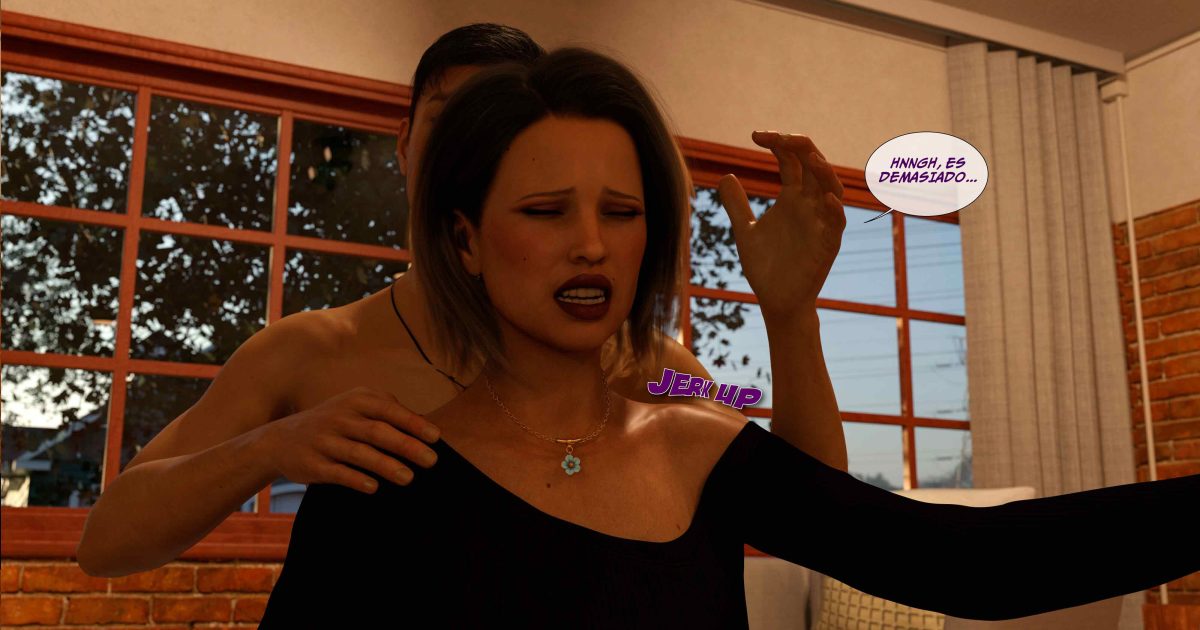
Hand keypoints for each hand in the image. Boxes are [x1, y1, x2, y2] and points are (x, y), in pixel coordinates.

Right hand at [257, 387, 440, 492]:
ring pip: (358, 453)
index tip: (436, 437)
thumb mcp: (355, 407)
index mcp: (355, 401)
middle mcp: (339, 418)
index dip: (413, 423)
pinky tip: (374, 487)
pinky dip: (356, 479)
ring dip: (385, 465)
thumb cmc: (333, 424)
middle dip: (406, 445)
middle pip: (377, 431)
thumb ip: (386, 411)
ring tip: (408, 477)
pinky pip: (336, 472)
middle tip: (431, 461)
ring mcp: (324, 441)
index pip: (388, 410)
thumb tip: (424, 424)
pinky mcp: (312, 465)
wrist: (280, 440)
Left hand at [717, 131, 845, 318]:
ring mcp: (820, 223)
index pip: (791, 160)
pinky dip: (834, 210)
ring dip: (824, 172)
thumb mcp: (744, 231)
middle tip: (780, 136)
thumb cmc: (765, 267)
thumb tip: (725, 176)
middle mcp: (809, 205)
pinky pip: (836, 224)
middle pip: (813, 166)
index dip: (777, 143)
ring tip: (810, 156)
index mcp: (792, 198)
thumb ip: (737, 205)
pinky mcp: (827, 245)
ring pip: (831, 189)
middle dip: (801, 147)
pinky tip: (826, 198)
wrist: (775, 301)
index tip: (754, 135)